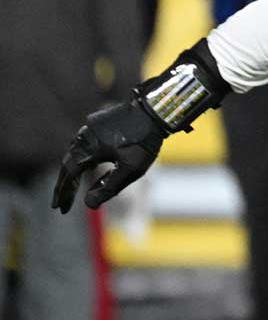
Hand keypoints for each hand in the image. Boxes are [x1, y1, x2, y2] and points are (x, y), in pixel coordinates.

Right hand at [52, 101, 166, 212]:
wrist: (156, 110)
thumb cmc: (144, 141)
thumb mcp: (130, 169)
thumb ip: (109, 187)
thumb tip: (88, 204)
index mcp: (88, 148)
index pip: (69, 175)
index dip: (63, 193)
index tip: (58, 208)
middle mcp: (84, 137)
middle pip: (69, 166)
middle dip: (65, 186)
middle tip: (61, 204)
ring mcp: (90, 129)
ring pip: (76, 155)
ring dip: (72, 173)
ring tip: (71, 190)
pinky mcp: (97, 124)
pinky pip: (84, 146)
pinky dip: (82, 160)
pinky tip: (87, 168)